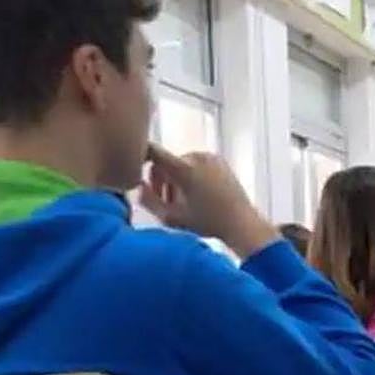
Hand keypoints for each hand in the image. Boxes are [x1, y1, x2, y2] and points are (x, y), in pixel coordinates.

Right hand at [140, 143, 277, 257]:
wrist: (242, 223)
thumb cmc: (207, 223)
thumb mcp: (171, 218)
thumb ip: (148, 200)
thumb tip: (137, 185)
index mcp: (184, 168)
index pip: (153, 151)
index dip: (139, 155)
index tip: (132, 165)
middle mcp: (196, 157)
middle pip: (166, 163)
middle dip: (161, 181)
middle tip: (166, 203)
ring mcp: (210, 157)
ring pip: (180, 164)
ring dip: (176, 180)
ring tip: (183, 203)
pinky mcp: (219, 161)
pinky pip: (196, 163)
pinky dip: (191, 176)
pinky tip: (196, 195)